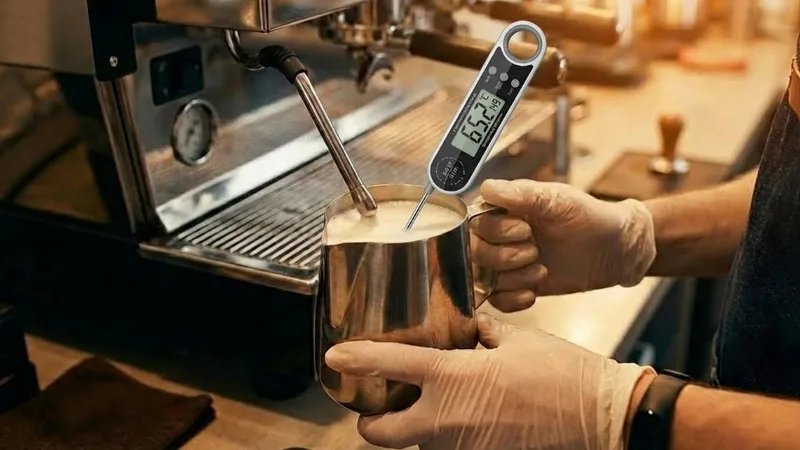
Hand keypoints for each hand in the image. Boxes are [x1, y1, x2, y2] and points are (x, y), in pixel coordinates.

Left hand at [325, 313, 653, 449]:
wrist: (601, 417)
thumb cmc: (562, 374)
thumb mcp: (518, 340)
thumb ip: (484, 331)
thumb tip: (471, 326)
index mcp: (452, 378)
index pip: (390, 366)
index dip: (356, 360)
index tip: (335, 357)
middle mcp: (446, 420)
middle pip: (379, 434)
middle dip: (371, 421)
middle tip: (380, 404)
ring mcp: (461, 448)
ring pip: (415, 445)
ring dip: (415, 429)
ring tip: (434, 405)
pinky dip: (448, 437)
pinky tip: (469, 417)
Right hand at [471, 179, 655, 310]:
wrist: (614, 250)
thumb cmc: (589, 216)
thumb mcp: (559, 199)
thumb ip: (522, 194)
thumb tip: (487, 188)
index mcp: (504, 208)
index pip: (474, 222)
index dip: (496, 231)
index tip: (525, 229)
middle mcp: (499, 235)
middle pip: (474, 252)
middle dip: (505, 257)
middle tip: (535, 251)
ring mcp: (505, 262)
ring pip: (484, 278)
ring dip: (514, 278)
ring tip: (541, 270)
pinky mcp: (516, 285)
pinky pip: (496, 300)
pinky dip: (513, 299)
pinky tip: (534, 291)